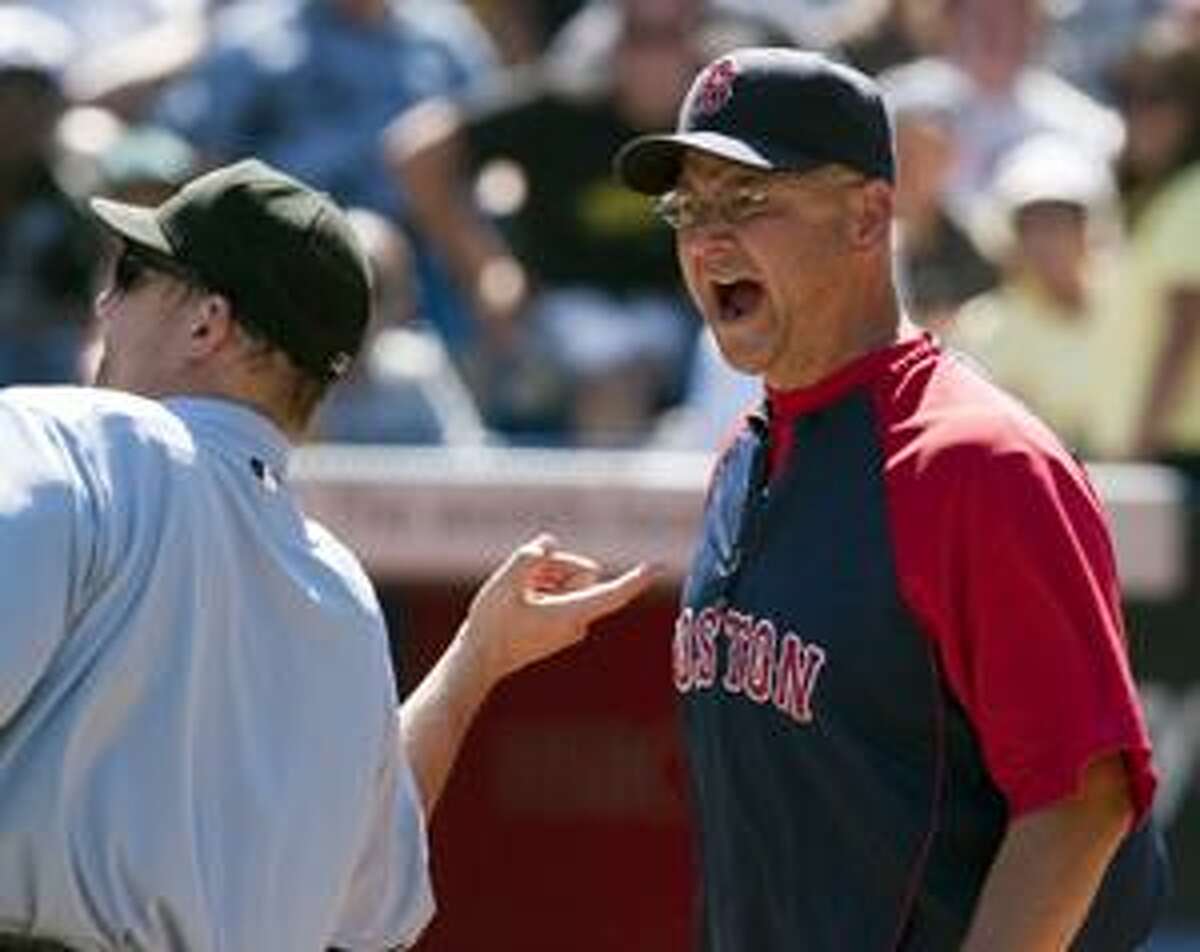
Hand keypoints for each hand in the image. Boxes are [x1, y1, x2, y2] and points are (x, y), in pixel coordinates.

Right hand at [460, 533, 657, 684]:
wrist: (477, 661)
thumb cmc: (492, 626)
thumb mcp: (504, 583)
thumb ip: (530, 557)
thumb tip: (549, 545)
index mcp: (572, 614)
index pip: (614, 594)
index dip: (636, 579)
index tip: (659, 567)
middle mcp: (578, 622)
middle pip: (582, 572)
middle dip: (556, 566)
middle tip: (523, 581)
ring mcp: (569, 626)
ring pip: (568, 580)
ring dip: (544, 577)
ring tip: (517, 595)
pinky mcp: (559, 626)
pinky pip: (558, 593)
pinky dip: (541, 588)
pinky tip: (519, 600)